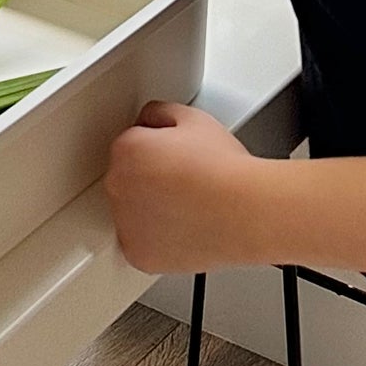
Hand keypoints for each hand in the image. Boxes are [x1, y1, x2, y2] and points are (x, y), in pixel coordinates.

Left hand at [104, 102, 266, 273]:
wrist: (248, 212)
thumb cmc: (226, 170)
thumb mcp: (192, 117)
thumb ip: (159, 112)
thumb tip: (150, 120)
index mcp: (126, 149)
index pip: (128, 145)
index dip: (156, 149)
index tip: (175, 158)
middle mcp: (118, 185)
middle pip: (125, 178)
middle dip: (148, 178)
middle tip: (183, 181)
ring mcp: (126, 222)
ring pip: (131, 212)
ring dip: (149, 209)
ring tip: (186, 206)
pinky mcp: (138, 254)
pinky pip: (139, 244)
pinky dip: (155, 240)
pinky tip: (182, 227)